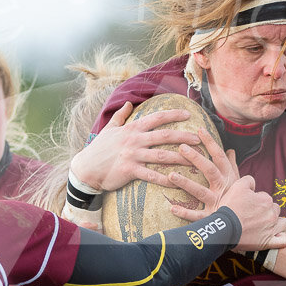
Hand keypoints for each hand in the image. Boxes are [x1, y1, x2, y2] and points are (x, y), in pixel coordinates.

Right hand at [70, 102, 200, 192]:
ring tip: (194, 160)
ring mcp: (132, 155)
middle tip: (199, 139)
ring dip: (179, 158)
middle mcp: (134, 140)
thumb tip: (128, 103)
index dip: (173, 115)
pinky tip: (176, 182)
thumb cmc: (98, 149)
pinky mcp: (130, 171)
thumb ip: (120, 115)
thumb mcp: (109, 129)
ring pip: (161, 156)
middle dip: (183, 136)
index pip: (156, 118)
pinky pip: (151, 175)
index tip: (188, 114)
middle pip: (163, 136)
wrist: (86, 168)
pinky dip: (164, 179)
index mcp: (132, 129)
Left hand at [165, 134, 285, 252]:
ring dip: (185, 183)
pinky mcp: (212, 217)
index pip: (220, 157)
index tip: (200, 130)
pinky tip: (172, 208)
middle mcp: (223, 188)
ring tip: (171, 175)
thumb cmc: (240, 200)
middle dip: (196, 158)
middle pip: (209, 170)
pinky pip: (197, 216)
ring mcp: (217, 203)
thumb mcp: (239, 182)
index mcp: (229, 178)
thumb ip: (232, 166)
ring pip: (200, 191)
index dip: (211, 143)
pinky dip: (185, 213)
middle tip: (181, 147)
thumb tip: (230, 150)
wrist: (247, 223)